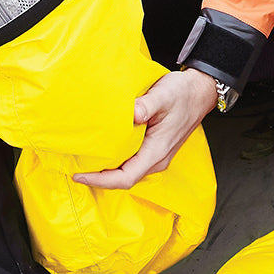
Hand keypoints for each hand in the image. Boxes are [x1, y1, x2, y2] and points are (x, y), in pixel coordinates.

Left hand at [73, 68, 217, 189]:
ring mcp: (156, 156)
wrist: (200, 92)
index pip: (126, 177)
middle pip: (123, 179)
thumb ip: (147, 105)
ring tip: (83, 162)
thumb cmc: (183, 93)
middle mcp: (157, 159)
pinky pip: (131, 163)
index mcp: (157, 151)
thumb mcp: (164, 95)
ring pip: (127, 172)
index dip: (101, 181)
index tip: (79, 175)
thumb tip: (132, 114)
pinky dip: (114, 162)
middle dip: (98, 179)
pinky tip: (101, 152)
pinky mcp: (153, 150)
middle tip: (73, 169)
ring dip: (105, 171)